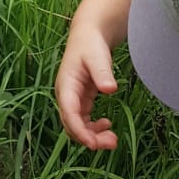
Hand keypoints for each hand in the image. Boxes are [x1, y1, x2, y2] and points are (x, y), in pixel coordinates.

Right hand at [55, 25, 120, 151]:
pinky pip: (83, 120)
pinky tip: (107, 125)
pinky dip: (93, 127)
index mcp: (66, 86)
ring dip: (92, 135)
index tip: (93, 143)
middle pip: (72, 124)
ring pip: (78, 125)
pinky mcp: (81, 99)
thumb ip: (103, 73)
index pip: (69, 114)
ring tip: (112, 139)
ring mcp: (72, 98)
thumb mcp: (97, 56)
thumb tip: (110, 89)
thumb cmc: (91, 44)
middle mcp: (66, 95)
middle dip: (89, 138)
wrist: (89, 35)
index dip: (80, 131)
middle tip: (112, 142)